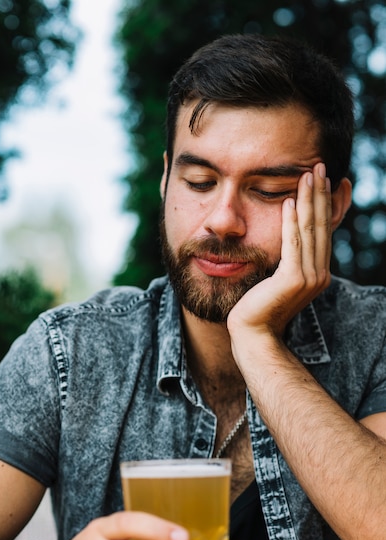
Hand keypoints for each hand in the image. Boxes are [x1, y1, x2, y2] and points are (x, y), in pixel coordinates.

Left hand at [228, 162, 331, 341]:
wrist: (252, 334)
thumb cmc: (257, 308)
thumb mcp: (275, 279)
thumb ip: (285, 260)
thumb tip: (285, 237)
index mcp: (317, 272)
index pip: (323, 230)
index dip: (326, 203)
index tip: (327, 179)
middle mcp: (318, 274)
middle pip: (321, 225)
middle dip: (321, 193)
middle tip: (319, 166)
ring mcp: (308, 277)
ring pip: (310, 229)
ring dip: (309, 199)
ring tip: (309, 174)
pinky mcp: (293, 278)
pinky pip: (293, 242)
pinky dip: (292, 220)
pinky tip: (290, 200)